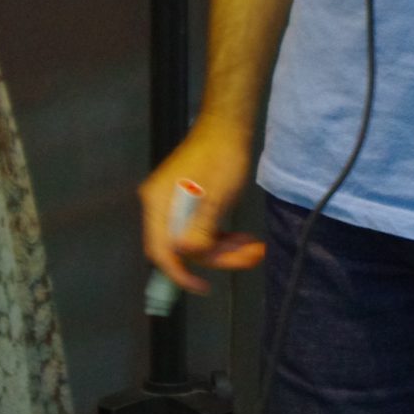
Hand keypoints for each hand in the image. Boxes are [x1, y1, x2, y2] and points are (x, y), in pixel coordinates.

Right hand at [139, 117, 266, 295]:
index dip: (178, 273)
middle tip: (250, 256)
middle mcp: (160, 207)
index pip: (160, 250)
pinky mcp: (189, 203)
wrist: (227, 127)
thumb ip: (200, 226)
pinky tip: (243, 239)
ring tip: (255, 247)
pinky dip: (221, 236)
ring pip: (196, 240)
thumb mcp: (215, 195)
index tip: (201, 286)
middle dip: (217, 256)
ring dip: (225, 248)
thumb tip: (188, 253)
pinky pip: (200, 229)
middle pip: (183, 247)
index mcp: (159, 204)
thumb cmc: (220, 157)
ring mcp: (174, 205)